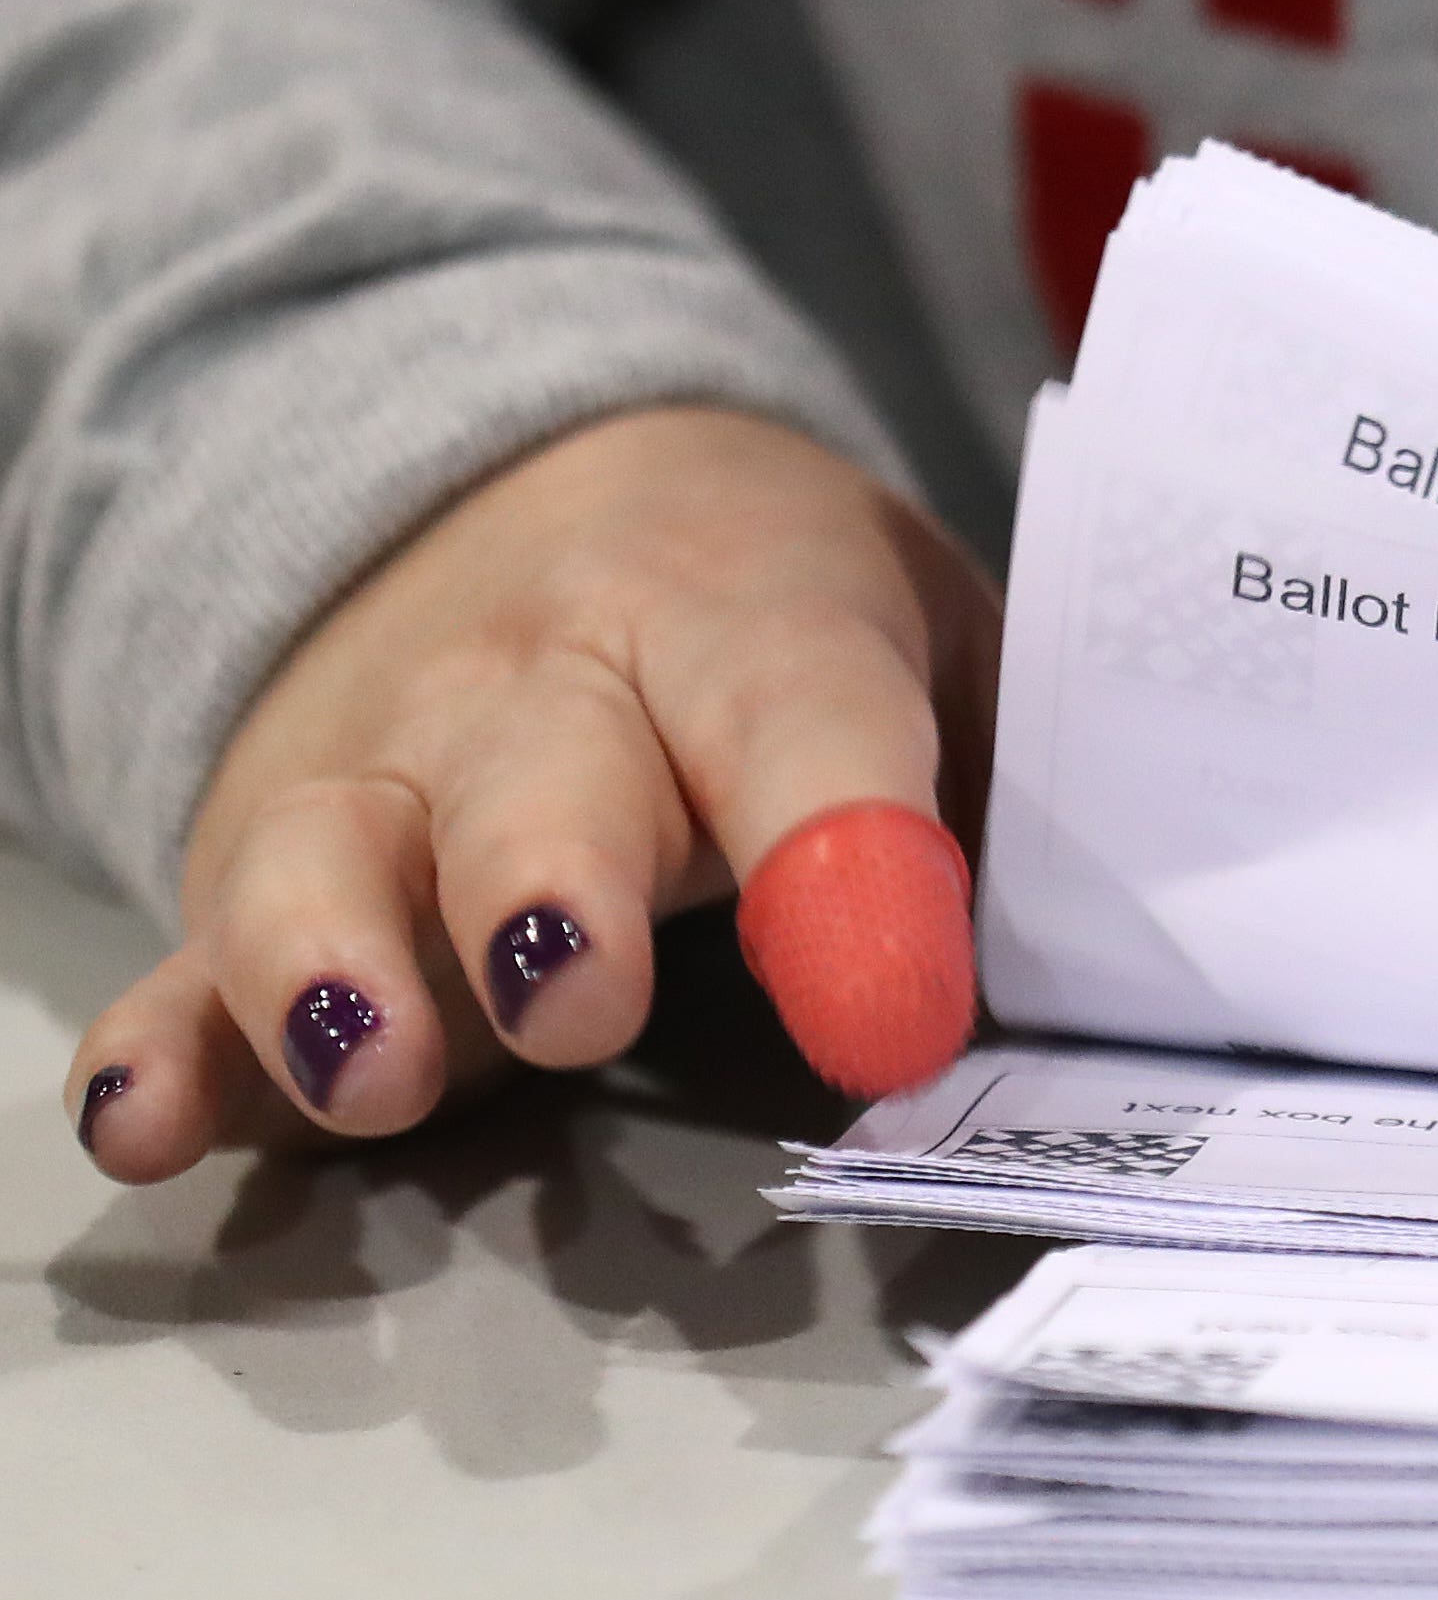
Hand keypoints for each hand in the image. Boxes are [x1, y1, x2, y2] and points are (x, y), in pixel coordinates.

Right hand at [63, 408, 998, 1180]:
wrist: (543, 476)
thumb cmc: (786, 611)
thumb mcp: (933, 642)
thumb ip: (1016, 783)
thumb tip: (1124, 957)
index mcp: (747, 615)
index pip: (808, 723)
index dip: (852, 864)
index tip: (894, 1011)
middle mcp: (545, 685)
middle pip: (538, 787)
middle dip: (551, 895)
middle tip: (576, 1004)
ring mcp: (383, 774)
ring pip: (337, 864)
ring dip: (340, 971)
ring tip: (373, 1074)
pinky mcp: (265, 858)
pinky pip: (195, 954)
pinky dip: (170, 1043)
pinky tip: (151, 1123)